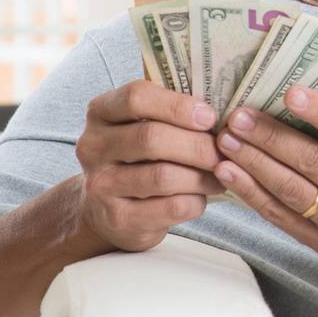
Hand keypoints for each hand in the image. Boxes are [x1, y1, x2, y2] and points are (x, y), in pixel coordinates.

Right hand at [75, 80, 225, 251]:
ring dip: (202, 176)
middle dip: (198, 145)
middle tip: (224, 151)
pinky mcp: (119, 218)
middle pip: (152, 138)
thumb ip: (171, 112)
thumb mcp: (142, 126)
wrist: (108, 210)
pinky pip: (171, 207)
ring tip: (220, 174)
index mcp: (101, 113)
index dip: (178, 105)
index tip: (209, 117)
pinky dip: (197, 200)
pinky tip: (202, 196)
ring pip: (164, 176)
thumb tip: (221, 111)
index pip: (136, 97)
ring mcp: (101, 185)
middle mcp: (93, 147)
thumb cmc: (138, 158)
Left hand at [212, 86, 317, 262]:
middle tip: (240, 117)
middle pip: (315, 162)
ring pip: (291, 190)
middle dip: (272, 137)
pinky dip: (250, 192)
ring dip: (254, 163)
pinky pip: (279, 215)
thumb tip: (290, 99)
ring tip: (227, 140)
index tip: (290, 93)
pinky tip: (229, 172)